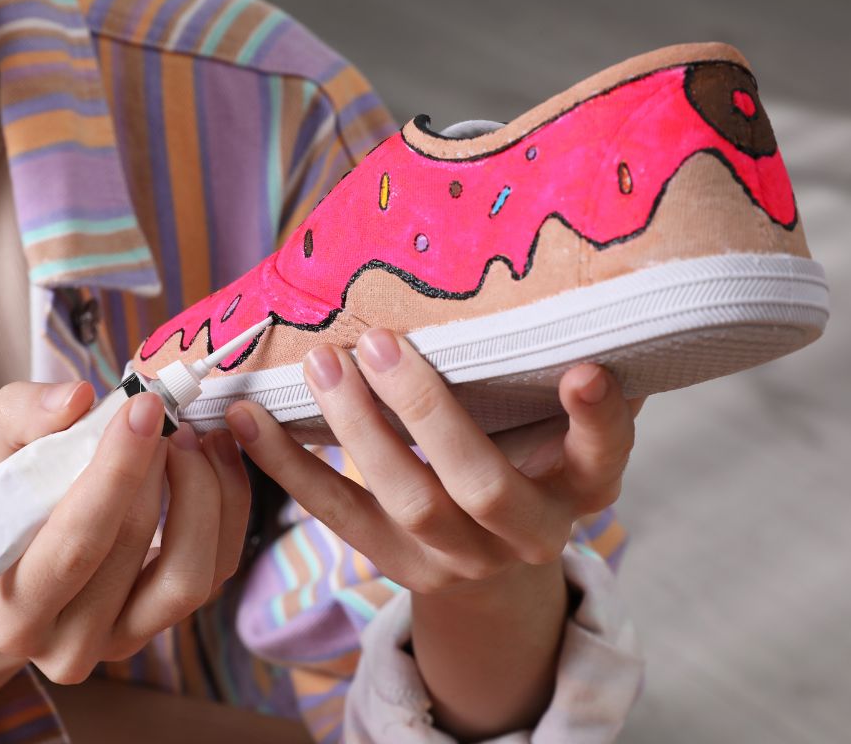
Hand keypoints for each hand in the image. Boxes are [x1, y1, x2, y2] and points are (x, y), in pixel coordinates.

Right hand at [0, 380, 250, 742]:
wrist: (22, 560)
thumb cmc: (8, 503)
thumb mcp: (0, 453)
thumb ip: (24, 416)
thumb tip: (78, 399)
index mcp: (12, 615)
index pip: (76, 547)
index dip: (115, 473)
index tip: (142, 408)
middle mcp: (69, 647)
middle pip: (132, 555)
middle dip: (156, 472)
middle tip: (165, 415)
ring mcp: (125, 641)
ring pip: (189, 576)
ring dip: (201, 492)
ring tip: (189, 435)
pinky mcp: (171, 622)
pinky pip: (218, 567)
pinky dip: (228, 505)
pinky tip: (214, 454)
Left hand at [223, 328, 641, 736]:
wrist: (492, 567)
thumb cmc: (527, 463)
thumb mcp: (557, 431)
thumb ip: (556, 378)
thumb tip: (568, 283)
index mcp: (580, 489)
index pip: (603, 457)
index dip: (598, 420)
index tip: (584, 368)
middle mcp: (526, 532)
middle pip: (481, 484)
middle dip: (427, 411)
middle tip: (379, 341)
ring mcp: (456, 557)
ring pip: (405, 498)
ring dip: (355, 427)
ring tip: (320, 363)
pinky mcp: (393, 561)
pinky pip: (335, 513)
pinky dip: (286, 464)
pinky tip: (247, 419)